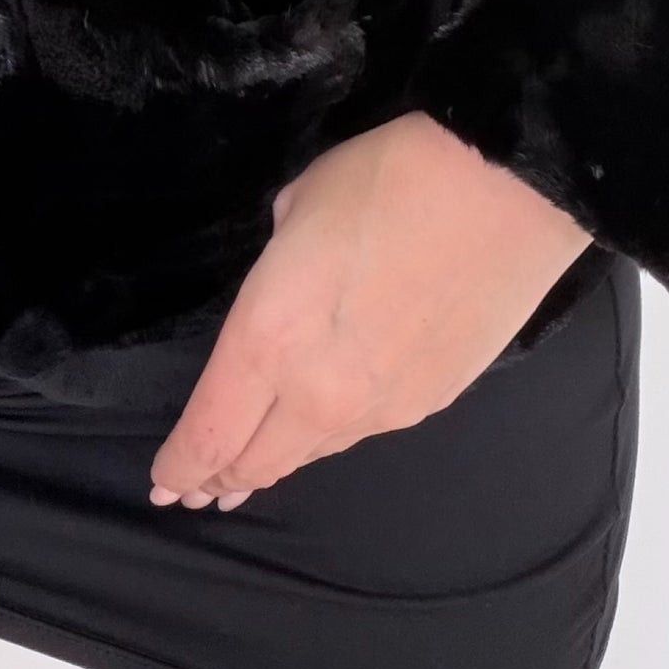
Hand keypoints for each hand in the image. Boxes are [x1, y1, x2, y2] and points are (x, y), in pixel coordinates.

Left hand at [149, 114, 594, 510]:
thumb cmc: (390, 176)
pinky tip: (318, 436)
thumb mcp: (298, 207)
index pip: (209, 430)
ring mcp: (378, 407)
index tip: (160, 483)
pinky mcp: (428, 404)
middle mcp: (317, 392)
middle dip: (215, 479)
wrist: (508, 191)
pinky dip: (324, 442)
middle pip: (253, 460)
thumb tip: (284, 296)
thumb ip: (276, 276)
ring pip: (307, 455)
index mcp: (269, 338)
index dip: (180, 463)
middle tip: (192, 491)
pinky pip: (357, 436)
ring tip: (245, 478)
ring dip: (269, 467)